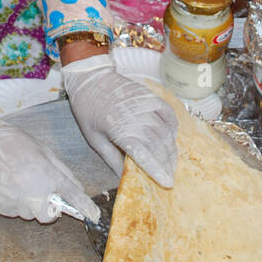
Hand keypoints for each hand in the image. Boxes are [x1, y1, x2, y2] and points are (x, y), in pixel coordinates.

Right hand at [0, 122, 99, 223]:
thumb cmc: (16, 145)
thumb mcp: (45, 152)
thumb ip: (63, 173)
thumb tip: (77, 189)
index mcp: (48, 176)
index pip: (73, 196)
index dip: (85, 207)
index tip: (94, 215)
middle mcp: (34, 192)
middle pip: (48, 216)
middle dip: (48, 208)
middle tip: (40, 192)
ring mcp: (16, 202)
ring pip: (29, 214)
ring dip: (29, 204)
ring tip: (19, 182)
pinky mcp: (1, 207)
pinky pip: (14, 212)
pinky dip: (14, 203)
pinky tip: (8, 185)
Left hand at [61, 54, 178, 187]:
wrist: (91, 78)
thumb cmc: (88, 109)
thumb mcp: (94, 139)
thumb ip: (111, 158)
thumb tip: (123, 177)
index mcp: (120, 131)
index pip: (144, 155)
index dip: (157, 170)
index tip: (167, 183)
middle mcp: (137, 119)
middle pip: (159, 146)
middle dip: (167, 164)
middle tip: (170, 176)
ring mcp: (146, 106)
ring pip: (166, 132)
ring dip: (171, 149)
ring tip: (172, 163)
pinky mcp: (151, 97)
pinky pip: (169, 114)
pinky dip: (173, 128)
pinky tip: (171, 138)